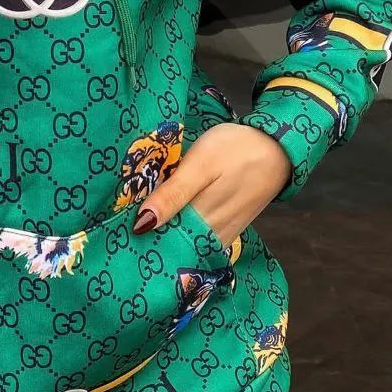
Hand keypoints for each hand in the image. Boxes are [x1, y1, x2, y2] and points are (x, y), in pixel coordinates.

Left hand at [131, 122, 292, 245]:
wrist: (278, 146)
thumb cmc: (236, 149)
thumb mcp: (201, 165)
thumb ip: (173, 195)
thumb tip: (141, 225)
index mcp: (201, 219)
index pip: (161, 241)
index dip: (137, 241)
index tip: (113, 238)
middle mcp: (212, 234)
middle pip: (173, 245)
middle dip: (147, 241)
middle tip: (117, 235)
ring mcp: (222, 231)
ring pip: (186, 242)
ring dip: (164, 237)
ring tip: (133, 231)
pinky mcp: (228, 225)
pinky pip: (200, 236)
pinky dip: (182, 231)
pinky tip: (165, 221)